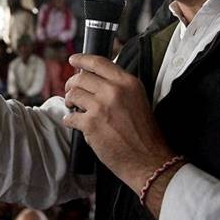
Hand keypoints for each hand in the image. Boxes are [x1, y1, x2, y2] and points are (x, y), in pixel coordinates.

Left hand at [63, 54, 179, 201]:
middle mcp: (114, 91)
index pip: (99, 62)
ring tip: (73, 107)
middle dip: (72, 84)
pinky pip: (70, 117)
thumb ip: (119, 87)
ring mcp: (101, 107)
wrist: (149, 160)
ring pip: (73, 94)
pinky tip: (75, 123)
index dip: (82, 59)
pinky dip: (70, 121)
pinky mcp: (91, 124)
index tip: (73, 59)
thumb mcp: (138, 99)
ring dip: (70, 101)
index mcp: (128, 82)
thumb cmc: (145, 134)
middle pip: (81, 77)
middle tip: (71, 92)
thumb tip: (95, 79)